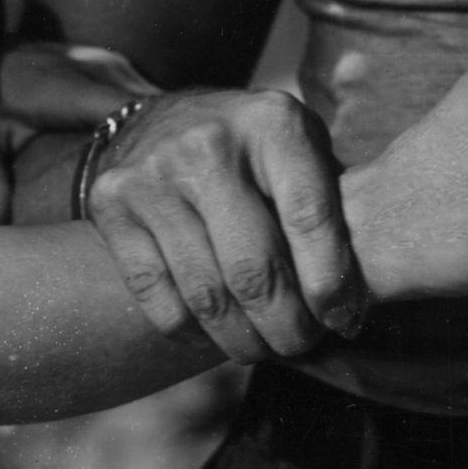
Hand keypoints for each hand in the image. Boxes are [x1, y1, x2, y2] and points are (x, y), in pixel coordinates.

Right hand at [79, 85, 363, 362]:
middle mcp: (208, 145)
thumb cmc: (258, 152)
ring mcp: (152, 176)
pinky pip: (158, 301)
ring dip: (243, 342)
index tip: (343, 322)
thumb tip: (356, 303)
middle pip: (255, 272)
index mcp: (273, 123)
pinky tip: (216, 334)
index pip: (310, 220)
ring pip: (206, 296)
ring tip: (265, 348)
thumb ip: (334, 208)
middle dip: (287, 328)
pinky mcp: (110, 206)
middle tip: (302, 346)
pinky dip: (194, 335)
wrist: (163, 120)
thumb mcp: (305, 151)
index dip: (331, 285)